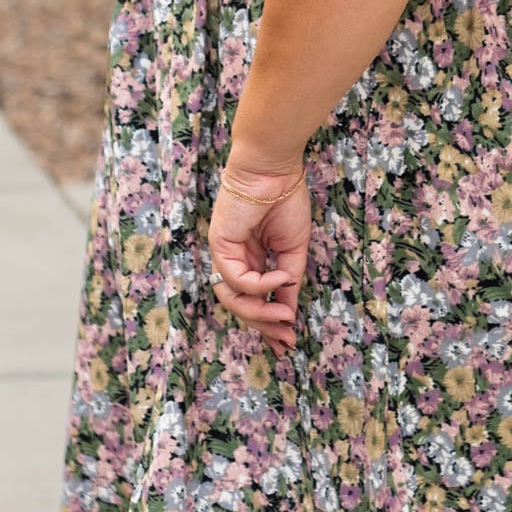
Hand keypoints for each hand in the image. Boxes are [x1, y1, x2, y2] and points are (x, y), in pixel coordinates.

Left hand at [206, 152, 309, 350]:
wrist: (275, 170)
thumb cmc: (285, 201)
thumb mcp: (293, 251)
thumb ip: (287, 283)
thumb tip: (288, 313)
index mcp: (251, 259)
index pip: (253, 299)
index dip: (269, 322)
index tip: (287, 341)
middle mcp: (234, 260)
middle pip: (241, 305)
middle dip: (264, 325)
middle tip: (285, 340)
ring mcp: (224, 254)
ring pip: (233, 299)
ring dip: (259, 313)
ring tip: (284, 317)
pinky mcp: (219, 246)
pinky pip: (236, 278)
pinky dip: (260, 284)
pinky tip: (282, 277)